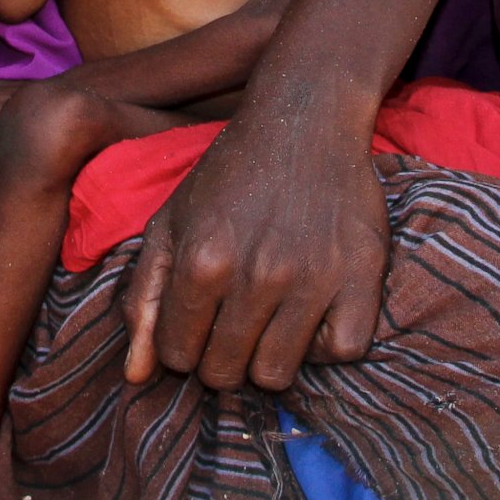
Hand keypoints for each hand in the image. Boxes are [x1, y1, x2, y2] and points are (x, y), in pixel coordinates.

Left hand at [121, 114, 387, 390]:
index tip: (198, 318)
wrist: (304, 121)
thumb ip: (144, 299)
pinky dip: (325, 342)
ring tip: (269, 315)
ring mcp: (313, 279)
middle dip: (220, 356)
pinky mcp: (361, 277)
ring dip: (267, 354)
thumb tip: (138, 378)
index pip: (176, 357)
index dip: (183, 343)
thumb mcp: (169, 223)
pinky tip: (312, 311)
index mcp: (201, 261)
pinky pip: (341, 352)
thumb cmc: (228, 176)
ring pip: (276, 375)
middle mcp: (257, 275)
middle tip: (233, 318)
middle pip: (225, 374)